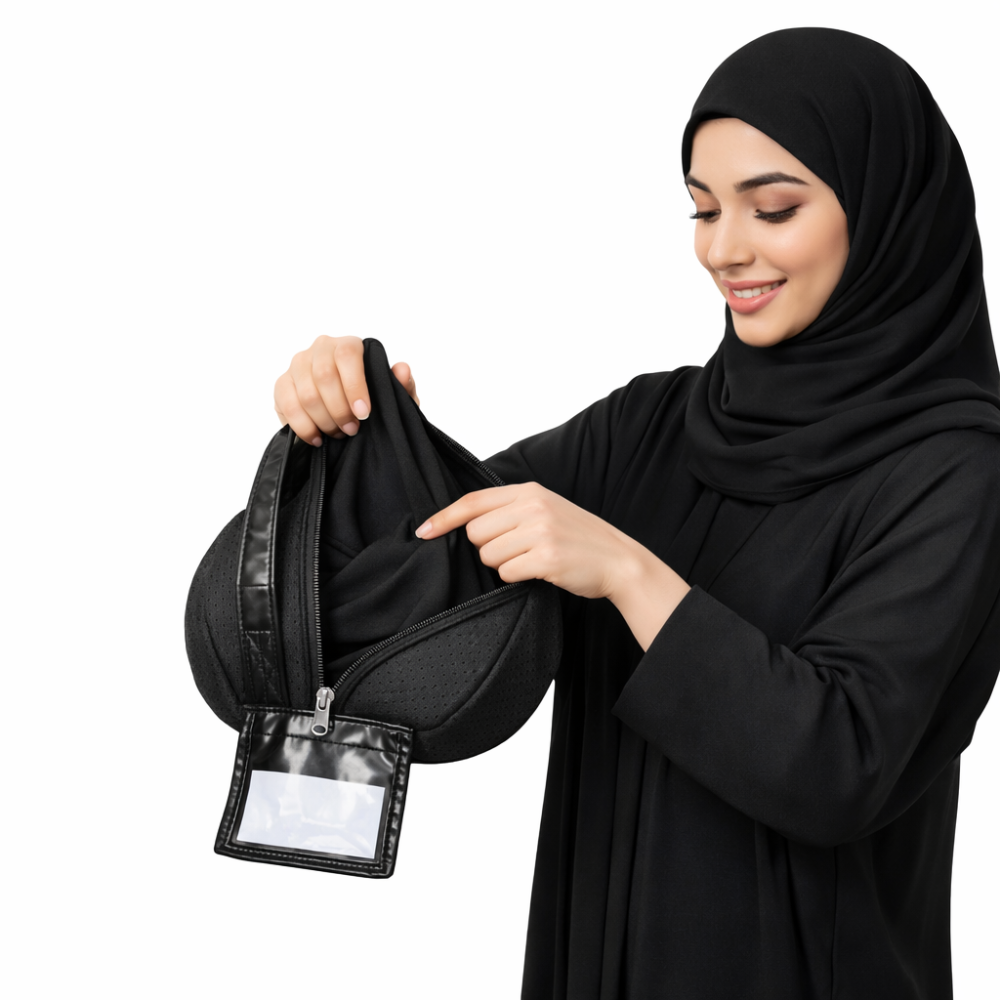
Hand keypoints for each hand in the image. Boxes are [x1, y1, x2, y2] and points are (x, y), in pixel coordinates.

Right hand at [274, 335, 418, 443]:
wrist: (351, 415)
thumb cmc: (373, 401)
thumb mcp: (393, 398)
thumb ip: (402, 385)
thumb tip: (402, 369)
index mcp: (349, 345)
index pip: (346, 356)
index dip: (354, 386)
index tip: (363, 414)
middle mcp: (321, 348)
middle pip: (324, 376)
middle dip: (339, 409)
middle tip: (352, 430)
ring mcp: (298, 364)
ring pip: (306, 394)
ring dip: (324, 420)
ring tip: (338, 434)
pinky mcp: (282, 384)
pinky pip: (287, 405)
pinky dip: (303, 427)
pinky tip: (318, 438)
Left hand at [416, 482, 690, 649]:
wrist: (619, 560)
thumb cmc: (577, 539)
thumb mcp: (545, 510)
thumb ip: (510, 510)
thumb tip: (464, 525)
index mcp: (529, 491)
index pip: (473, 501)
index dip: (444, 517)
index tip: (423, 531)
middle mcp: (533, 506)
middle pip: (476, 533)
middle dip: (487, 548)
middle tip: (516, 551)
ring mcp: (541, 531)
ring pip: (489, 555)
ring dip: (504, 565)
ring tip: (532, 560)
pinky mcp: (547, 558)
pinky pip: (507, 573)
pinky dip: (518, 578)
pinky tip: (540, 572)